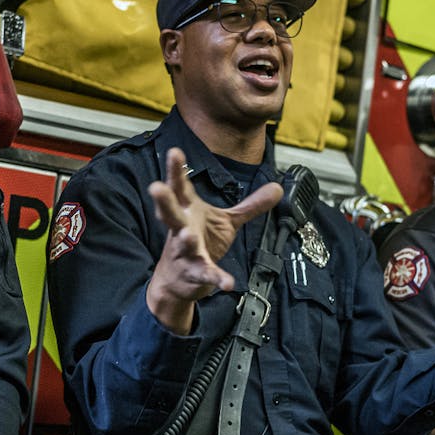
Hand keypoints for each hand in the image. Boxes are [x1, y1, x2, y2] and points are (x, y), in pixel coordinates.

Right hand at [145, 146, 281, 332]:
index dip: (176, 170)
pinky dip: (216, 278)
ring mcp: (185, 252)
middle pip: (170, 212)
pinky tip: (227, 283)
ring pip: (183, 244)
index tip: (174, 151)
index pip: (180, 187)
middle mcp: (182, 228)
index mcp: (188, 211)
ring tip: (188, 235)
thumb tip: (278, 186)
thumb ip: (251, 205)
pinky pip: (206, 274)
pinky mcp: (195, 273)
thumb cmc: (201, 242)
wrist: (178, 282)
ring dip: (185, 240)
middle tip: (156, 187)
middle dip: (164, 200)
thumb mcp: (227, 221)